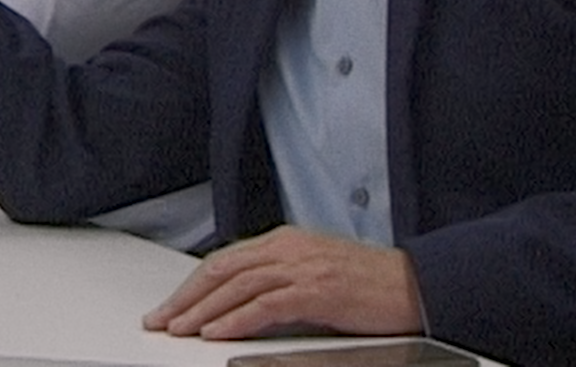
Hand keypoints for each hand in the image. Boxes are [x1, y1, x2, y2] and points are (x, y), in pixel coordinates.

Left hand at [143, 225, 422, 339]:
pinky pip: (264, 305)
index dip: (192, 285)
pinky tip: (215, 332)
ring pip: (236, 286)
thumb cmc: (368, 284)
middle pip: (221, 270)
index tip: (170, 306)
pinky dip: (235, 319)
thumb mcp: (313, 274)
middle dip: (185, 297)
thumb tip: (239, 305)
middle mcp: (287, 248)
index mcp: (284, 242)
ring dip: (201, 309)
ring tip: (178, 329)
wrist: (415, 285)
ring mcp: (301, 267)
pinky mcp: (316, 290)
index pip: (225, 261)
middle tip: (160, 320)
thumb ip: (278, 283)